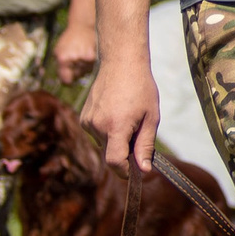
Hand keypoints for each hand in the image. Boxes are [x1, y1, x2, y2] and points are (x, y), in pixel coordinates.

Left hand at [53, 22, 98, 83]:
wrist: (83, 27)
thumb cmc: (69, 40)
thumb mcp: (58, 52)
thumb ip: (60, 68)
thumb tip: (66, 83)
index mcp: (63, 59)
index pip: (66, 81)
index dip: (67, 81)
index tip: (68, 79)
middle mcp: (75, 60)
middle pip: (77, 77)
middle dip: (75, 71)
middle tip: (75, 59)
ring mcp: (86, 59)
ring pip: (85, 72)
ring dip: (83, 67)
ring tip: (82, 54)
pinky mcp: (95, 57)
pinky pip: (92, 67)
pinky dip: (90, 63)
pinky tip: (88, 54)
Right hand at [81, 53, 159, 172]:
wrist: (121, 63)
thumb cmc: (141, 88)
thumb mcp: (151, 118)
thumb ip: (145, 145)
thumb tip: (144, 170)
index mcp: (115, 126)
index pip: (114, 162)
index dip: (125, 171)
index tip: (136, 171)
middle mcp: (97, 126)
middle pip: (111, 153)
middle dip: (125, 152)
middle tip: (139, 133)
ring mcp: (87, 122)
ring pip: (104, 144)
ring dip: (117, 139)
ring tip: (128, 117)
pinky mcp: (83, 118)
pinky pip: (98, 134)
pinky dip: (108, 131)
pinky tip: (116, 113)